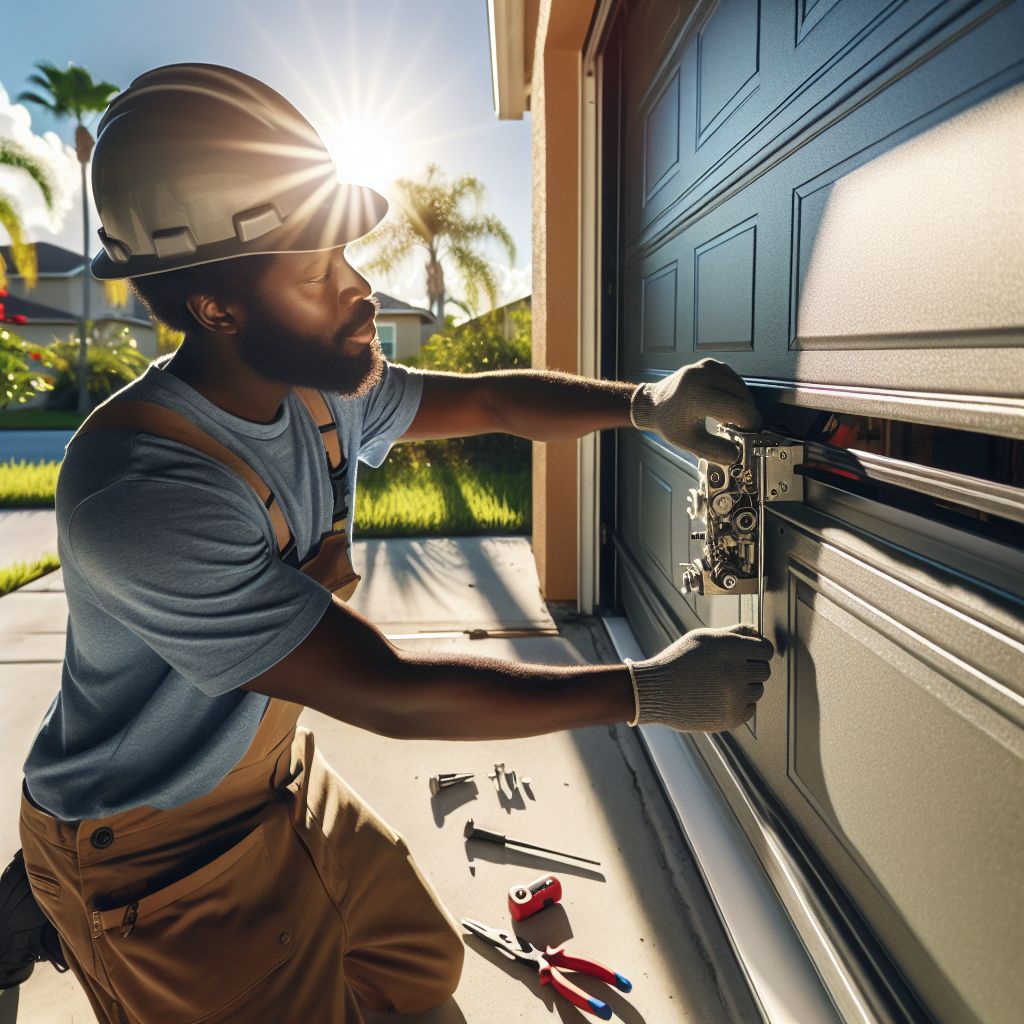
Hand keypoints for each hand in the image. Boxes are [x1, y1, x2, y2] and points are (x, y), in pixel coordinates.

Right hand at [625, 624, 772, 732]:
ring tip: (718, 685)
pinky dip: (738, 704)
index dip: (759, 650)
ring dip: (744, 687)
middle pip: (764, 670)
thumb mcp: (702, 638)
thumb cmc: (679, 661)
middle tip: (729, 670)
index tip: (751, 654)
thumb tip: (756, 631)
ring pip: (758, 690)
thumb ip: (732, 633)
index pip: (766, 649)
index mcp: (730, 648)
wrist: (655, 691)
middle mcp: (736, 671)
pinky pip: (750, 708)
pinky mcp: (732, 717)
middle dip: (751, 668)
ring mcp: (735, 696)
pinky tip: (717, 698)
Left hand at [630, 358, 760, 462]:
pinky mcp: (708, 364)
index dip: (750, 424)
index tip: (747, 434)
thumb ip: (714, 451)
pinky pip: (732, 377)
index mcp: (697, 396)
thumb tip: (737, 455)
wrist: (653, 404)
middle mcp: (702, 377)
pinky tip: (727, 402)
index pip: (740, 410)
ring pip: (740, 386)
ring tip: (730, 417)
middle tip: (739, 428)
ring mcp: (705, 367)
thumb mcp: (689, 442)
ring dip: (742, 402)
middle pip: (743, 397)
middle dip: (746, 414)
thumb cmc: (669, 424)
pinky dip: (734, 390)